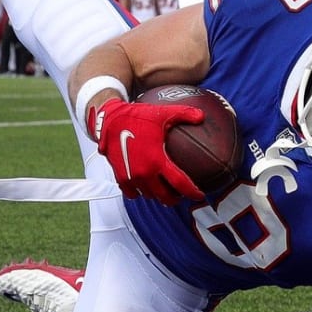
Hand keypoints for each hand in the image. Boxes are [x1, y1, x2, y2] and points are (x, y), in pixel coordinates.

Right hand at [87, 97, 204, 203]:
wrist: (110, 120)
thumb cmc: (136, 116)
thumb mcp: (162, 113)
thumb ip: (184, 114)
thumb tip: (201, 116)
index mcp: (157, 160)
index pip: (180, 183)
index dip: (192, 192)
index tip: (199, 195)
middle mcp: (144, 173)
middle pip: (164, 197)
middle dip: (174, 199)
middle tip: (180, 195)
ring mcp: (131, 177)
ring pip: (149, 196)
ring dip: (157, 195)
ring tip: (164, 190)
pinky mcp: (120, 177)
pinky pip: (132, 194)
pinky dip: (140, 193)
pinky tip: (145, 187)